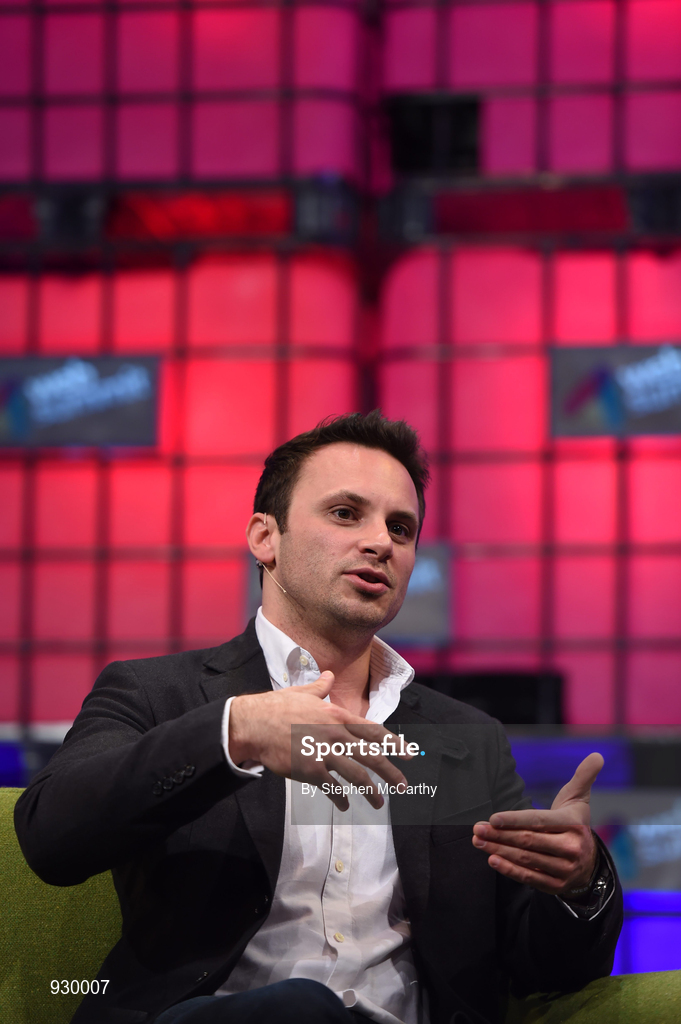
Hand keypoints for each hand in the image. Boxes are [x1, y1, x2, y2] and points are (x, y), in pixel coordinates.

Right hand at [229, 671, 410, 811]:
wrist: (255, 723)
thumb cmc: (278, 707)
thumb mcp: (303, 692)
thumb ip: (321, 687)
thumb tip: (329, 675)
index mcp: (337, 716)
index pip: (374, 731)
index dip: (394, 743)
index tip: (409, 753)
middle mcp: (335, 734)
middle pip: (371, 756)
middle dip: (390, 772)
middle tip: (403, 785)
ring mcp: (323, 753)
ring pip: (355, 775)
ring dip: (370, 791)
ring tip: (379, 802)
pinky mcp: (309, 770)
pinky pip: (331, 787)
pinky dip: (339, 798)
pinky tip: (344, 806)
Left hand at [471, 752, 602, 896]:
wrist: (589, 863)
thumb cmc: (575, 823)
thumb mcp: (579, 799)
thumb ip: (583, 776)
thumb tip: (597, 754)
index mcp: (573, 824)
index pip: (539, 821)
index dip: (514, 820)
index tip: (493, 818)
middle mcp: (571, 848)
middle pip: (528, 841)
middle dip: (499, 835)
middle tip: (477, 829)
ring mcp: (565, 869)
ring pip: (526, 859)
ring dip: (499, 850)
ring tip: (479, 841)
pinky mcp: (556, 885)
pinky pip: (530, 878)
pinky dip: (510, 870)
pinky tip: (492, 860)